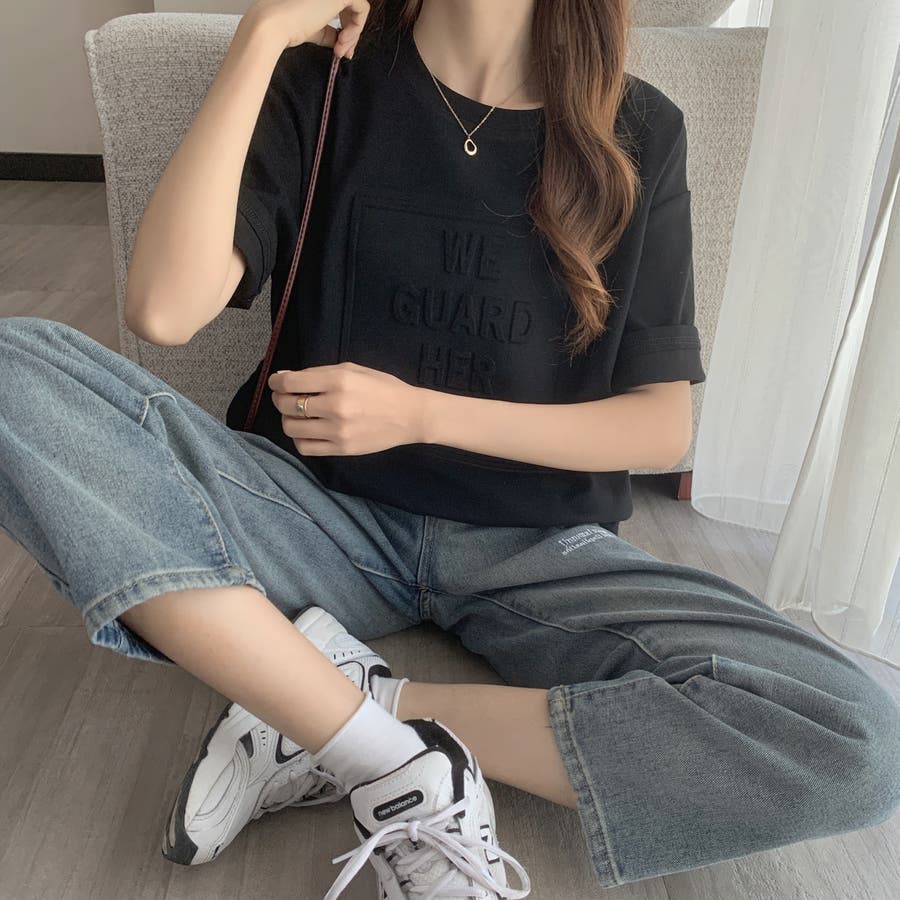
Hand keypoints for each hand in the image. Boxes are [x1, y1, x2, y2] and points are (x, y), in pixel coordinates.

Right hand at [249, 0, 369, 56]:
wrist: (275, 24)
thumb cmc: (286, 26)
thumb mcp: (313, 28)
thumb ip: (328, 32)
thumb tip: (339, 42)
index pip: (340, 7)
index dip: (345, 28)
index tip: (339, 49)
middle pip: (350, 7)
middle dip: (351, 33)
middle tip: (343, 52)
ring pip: (357, 8)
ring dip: (353, 34)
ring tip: (341, 49)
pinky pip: (362, 9)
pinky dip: (357, 28)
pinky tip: (343, 41)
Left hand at [268, 362, 426, 455]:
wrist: (410, 415)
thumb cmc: (383, 388)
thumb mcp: (353, 369)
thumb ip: (319, 373)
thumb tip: (284, 377)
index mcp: (338, 380)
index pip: (290, 382)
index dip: (276, 381)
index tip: (276, 381)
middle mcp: (335, 405)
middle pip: (287, 405)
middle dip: (280, 399)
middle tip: (285, 397)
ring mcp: (338, 430)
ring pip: (291, 428)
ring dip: (288, 419)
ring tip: (297, 414)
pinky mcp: (341, 448)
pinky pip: (305, 447)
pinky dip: (299, 438)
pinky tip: (307, 431)